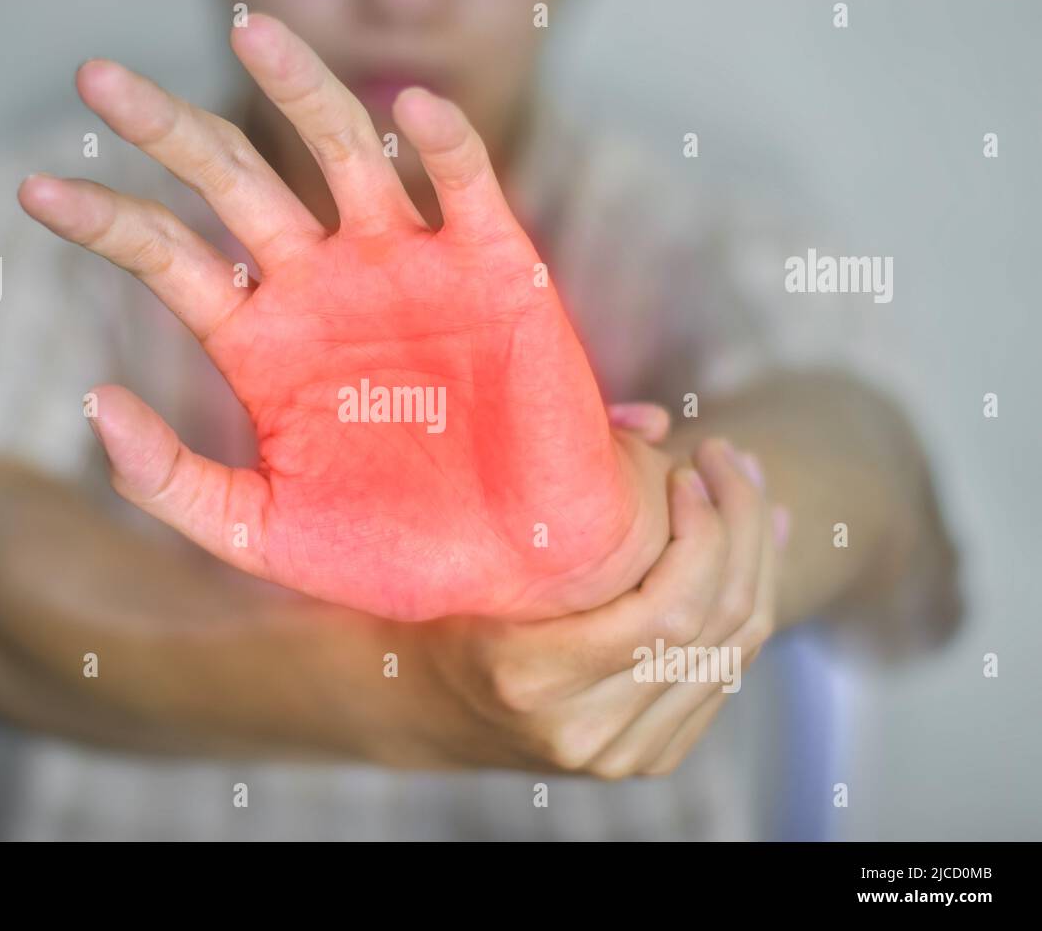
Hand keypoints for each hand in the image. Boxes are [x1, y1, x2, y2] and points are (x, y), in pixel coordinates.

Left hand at [19, 14, 668, 621]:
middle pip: (236, 179)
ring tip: (249, 31)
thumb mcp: (260, 533)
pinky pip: (465, 186)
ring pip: (343, 151)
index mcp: (264, 343)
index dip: (108, 221)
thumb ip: (170, 481)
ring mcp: (407, 268)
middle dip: (170, 129)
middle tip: (98, 77)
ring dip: (297, 90)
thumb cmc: (394, 553)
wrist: (518, 570)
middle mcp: (325, 288)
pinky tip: (411, 109)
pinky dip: (444, 143)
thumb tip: (91, 402)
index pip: (171, 257)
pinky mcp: (496, 268)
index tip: (36, 192)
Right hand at [392, 435, 779, 777]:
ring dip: (758, 559)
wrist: (423, 709)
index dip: (700, 534)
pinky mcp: (649, 756)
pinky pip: (726, 675)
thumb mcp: (472, 551)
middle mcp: (586, 731)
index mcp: (530, 678)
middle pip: (715, 628)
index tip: (685, 470)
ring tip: (746, 486)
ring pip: (736, 652)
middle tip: (727, 459)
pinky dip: (750, 604)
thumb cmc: (438, 609)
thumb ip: (557, 482)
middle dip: (741, 528)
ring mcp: (622, 754)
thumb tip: (657, 425)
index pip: (666, 613)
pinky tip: (757, 546)